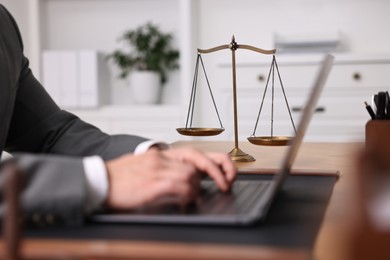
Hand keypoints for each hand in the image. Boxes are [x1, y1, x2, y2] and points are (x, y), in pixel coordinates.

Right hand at [104, 147, 235, 209]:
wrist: (98, 181)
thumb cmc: (120, 177)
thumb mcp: (144, 167)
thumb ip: (165, 168)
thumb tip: (186, 179)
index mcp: (160, 154)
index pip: (195, 152)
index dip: (216, 162)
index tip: (226, 174)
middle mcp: (161, 158)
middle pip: (198, 163)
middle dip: (217, 174)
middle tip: (225, 185)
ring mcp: (157, 169)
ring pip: (191, 177)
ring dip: (195, 190)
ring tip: (185, 197)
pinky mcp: (153, 184)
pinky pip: (181, 187)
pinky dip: (186, 196)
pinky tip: (180, 202)